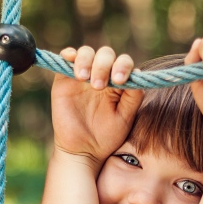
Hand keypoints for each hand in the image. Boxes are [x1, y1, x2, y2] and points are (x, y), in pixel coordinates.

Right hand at [51, 46, 143, 164]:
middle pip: (105, 54)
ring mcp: (82, 76)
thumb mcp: (125, 118)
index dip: (123, 66)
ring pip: (86, 53)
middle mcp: (101, 75)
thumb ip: (133, 97)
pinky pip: (66, 58)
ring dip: (87, 61)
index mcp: (117, 83)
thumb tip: (138, 73)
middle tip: (99, 86)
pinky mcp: (64, 80)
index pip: (123, 62)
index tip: (120, 81)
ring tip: (85, 79)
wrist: (83, 151)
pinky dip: (69, 54)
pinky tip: (71, 59)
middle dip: (103, 66)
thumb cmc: (106, 136)